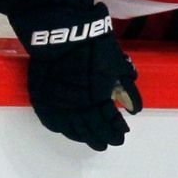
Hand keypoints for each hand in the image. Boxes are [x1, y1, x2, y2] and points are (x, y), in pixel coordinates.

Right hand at [9, 0, 141, 150]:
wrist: (61, 33)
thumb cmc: (93, 45)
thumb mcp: (116, 63)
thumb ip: (125, 88)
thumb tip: (134, 109)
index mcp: (98, 97)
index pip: (109, 121)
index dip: (116, 129)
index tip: (122, 135)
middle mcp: (78, 105)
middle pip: (90, 128)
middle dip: (101, 137)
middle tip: (107, 144)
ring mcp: (58, 102)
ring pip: (71, 127)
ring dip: (82, 136)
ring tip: (90, 141)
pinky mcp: (43, 96)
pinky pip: (50, 118)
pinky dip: (59, 127)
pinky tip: (65, 130)